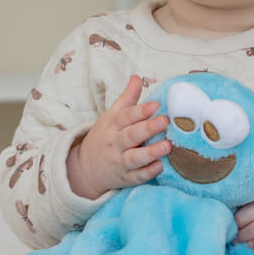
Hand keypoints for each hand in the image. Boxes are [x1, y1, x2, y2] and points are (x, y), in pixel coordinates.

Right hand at [66, 74, 170, 198]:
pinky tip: (160, 166)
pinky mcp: (125, 178)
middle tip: (165, 121)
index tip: (157, 105)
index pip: (126, 116)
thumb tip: (137, 77)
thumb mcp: (112, 115)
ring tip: (167, 146)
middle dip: (148, 128)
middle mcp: (115, 143)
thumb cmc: (105, 136)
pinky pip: (136, 176)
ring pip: (134, 157)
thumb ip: (127, 98)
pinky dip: (147, 173)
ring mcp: (120, 161)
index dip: (141, 110)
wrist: (85, 168)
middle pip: (131, 135)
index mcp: (113, 125)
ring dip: (151, 152)